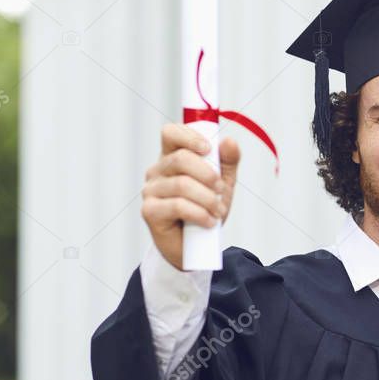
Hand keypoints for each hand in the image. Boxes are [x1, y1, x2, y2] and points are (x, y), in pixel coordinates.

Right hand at [141, 123, 240, 269]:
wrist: (197, 246)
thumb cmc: (206, 209)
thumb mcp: (222, 183)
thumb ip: (227, 161)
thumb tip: (228, 141)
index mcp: (172, 157)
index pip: (170, 133)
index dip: (189, 136)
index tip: (208, 149)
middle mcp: (158, 171)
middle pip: (180, 159)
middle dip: (207, 173)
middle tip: (220, 189)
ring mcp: (151, 191)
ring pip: (181, 185)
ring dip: (207, 198)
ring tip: (218, 210)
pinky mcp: (150, 211)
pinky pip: (177, 206)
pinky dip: (199, 213)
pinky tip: (209, 221)